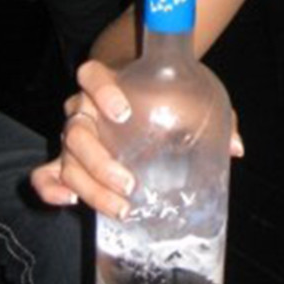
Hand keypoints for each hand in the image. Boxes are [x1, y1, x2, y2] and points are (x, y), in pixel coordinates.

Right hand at [30, 59, 244, 218]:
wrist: (139, 91)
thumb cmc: (166, 92)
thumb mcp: (190, 95)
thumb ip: (213, 116)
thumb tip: (235, 147)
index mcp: (108, 81)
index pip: (91, 75)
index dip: (102, 91)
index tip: (123, 112)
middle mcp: (84, 107)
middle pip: (77, 130)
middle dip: (100, 162)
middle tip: (130, 185)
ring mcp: (75, 134)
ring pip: (66, 158)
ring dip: (89, 186)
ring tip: (122, 208)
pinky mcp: (69, 158)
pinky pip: (47, 172)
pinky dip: (51, 188)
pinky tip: (68, 203)